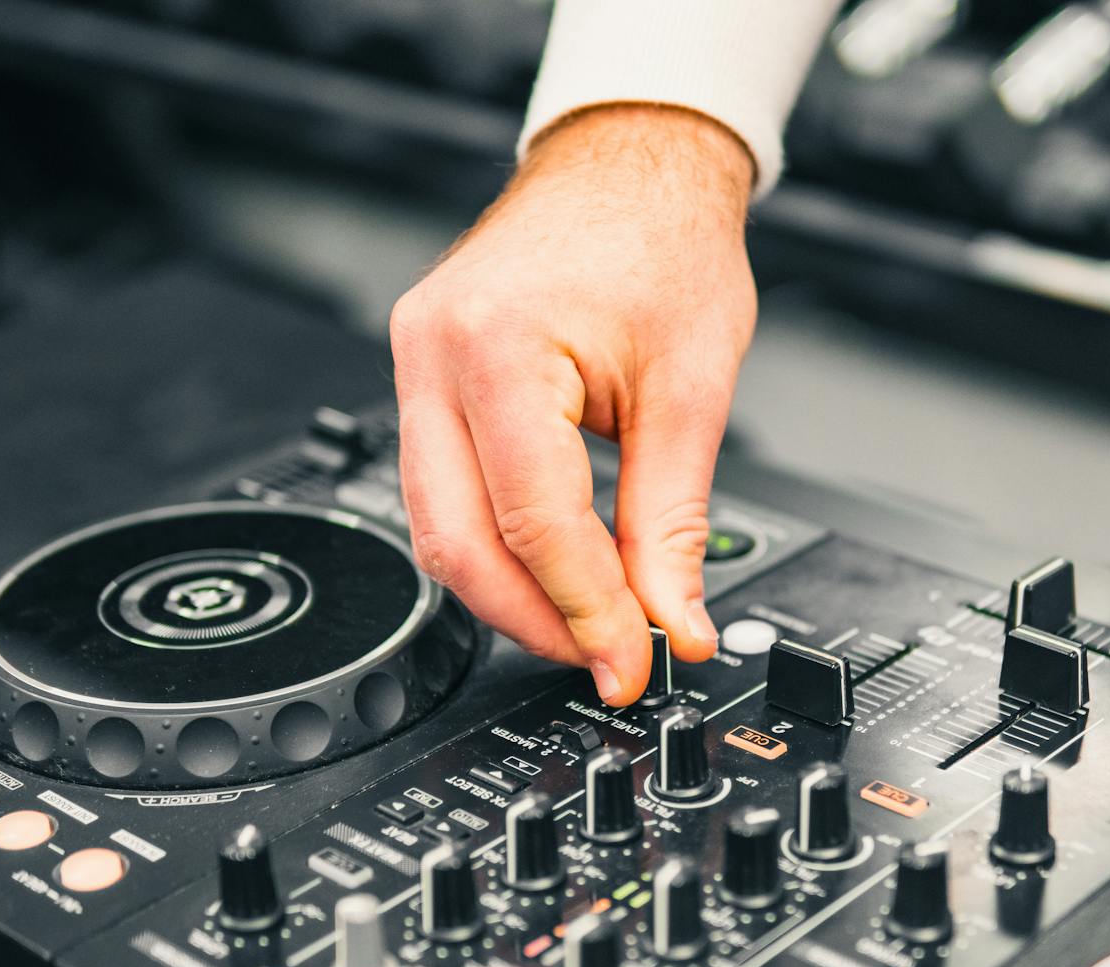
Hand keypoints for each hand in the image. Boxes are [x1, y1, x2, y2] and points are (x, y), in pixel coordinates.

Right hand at [390, 104, 757, 704]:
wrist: (630, 163)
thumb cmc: (663, 239)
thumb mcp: (692, 389)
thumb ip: (675, 522)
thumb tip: (673, 622)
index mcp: (498, 346)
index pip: (535, 521)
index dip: (588, 609)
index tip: (635, 660)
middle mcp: (434, 354)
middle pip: (457, 542)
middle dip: (536, 619)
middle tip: (607, 659)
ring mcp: (416, 364)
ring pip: (438, 528)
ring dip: (513, 591)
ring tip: (591, 622)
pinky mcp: (425, 380)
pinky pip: (444, 490)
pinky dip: (498, 544)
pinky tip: (554, 570)